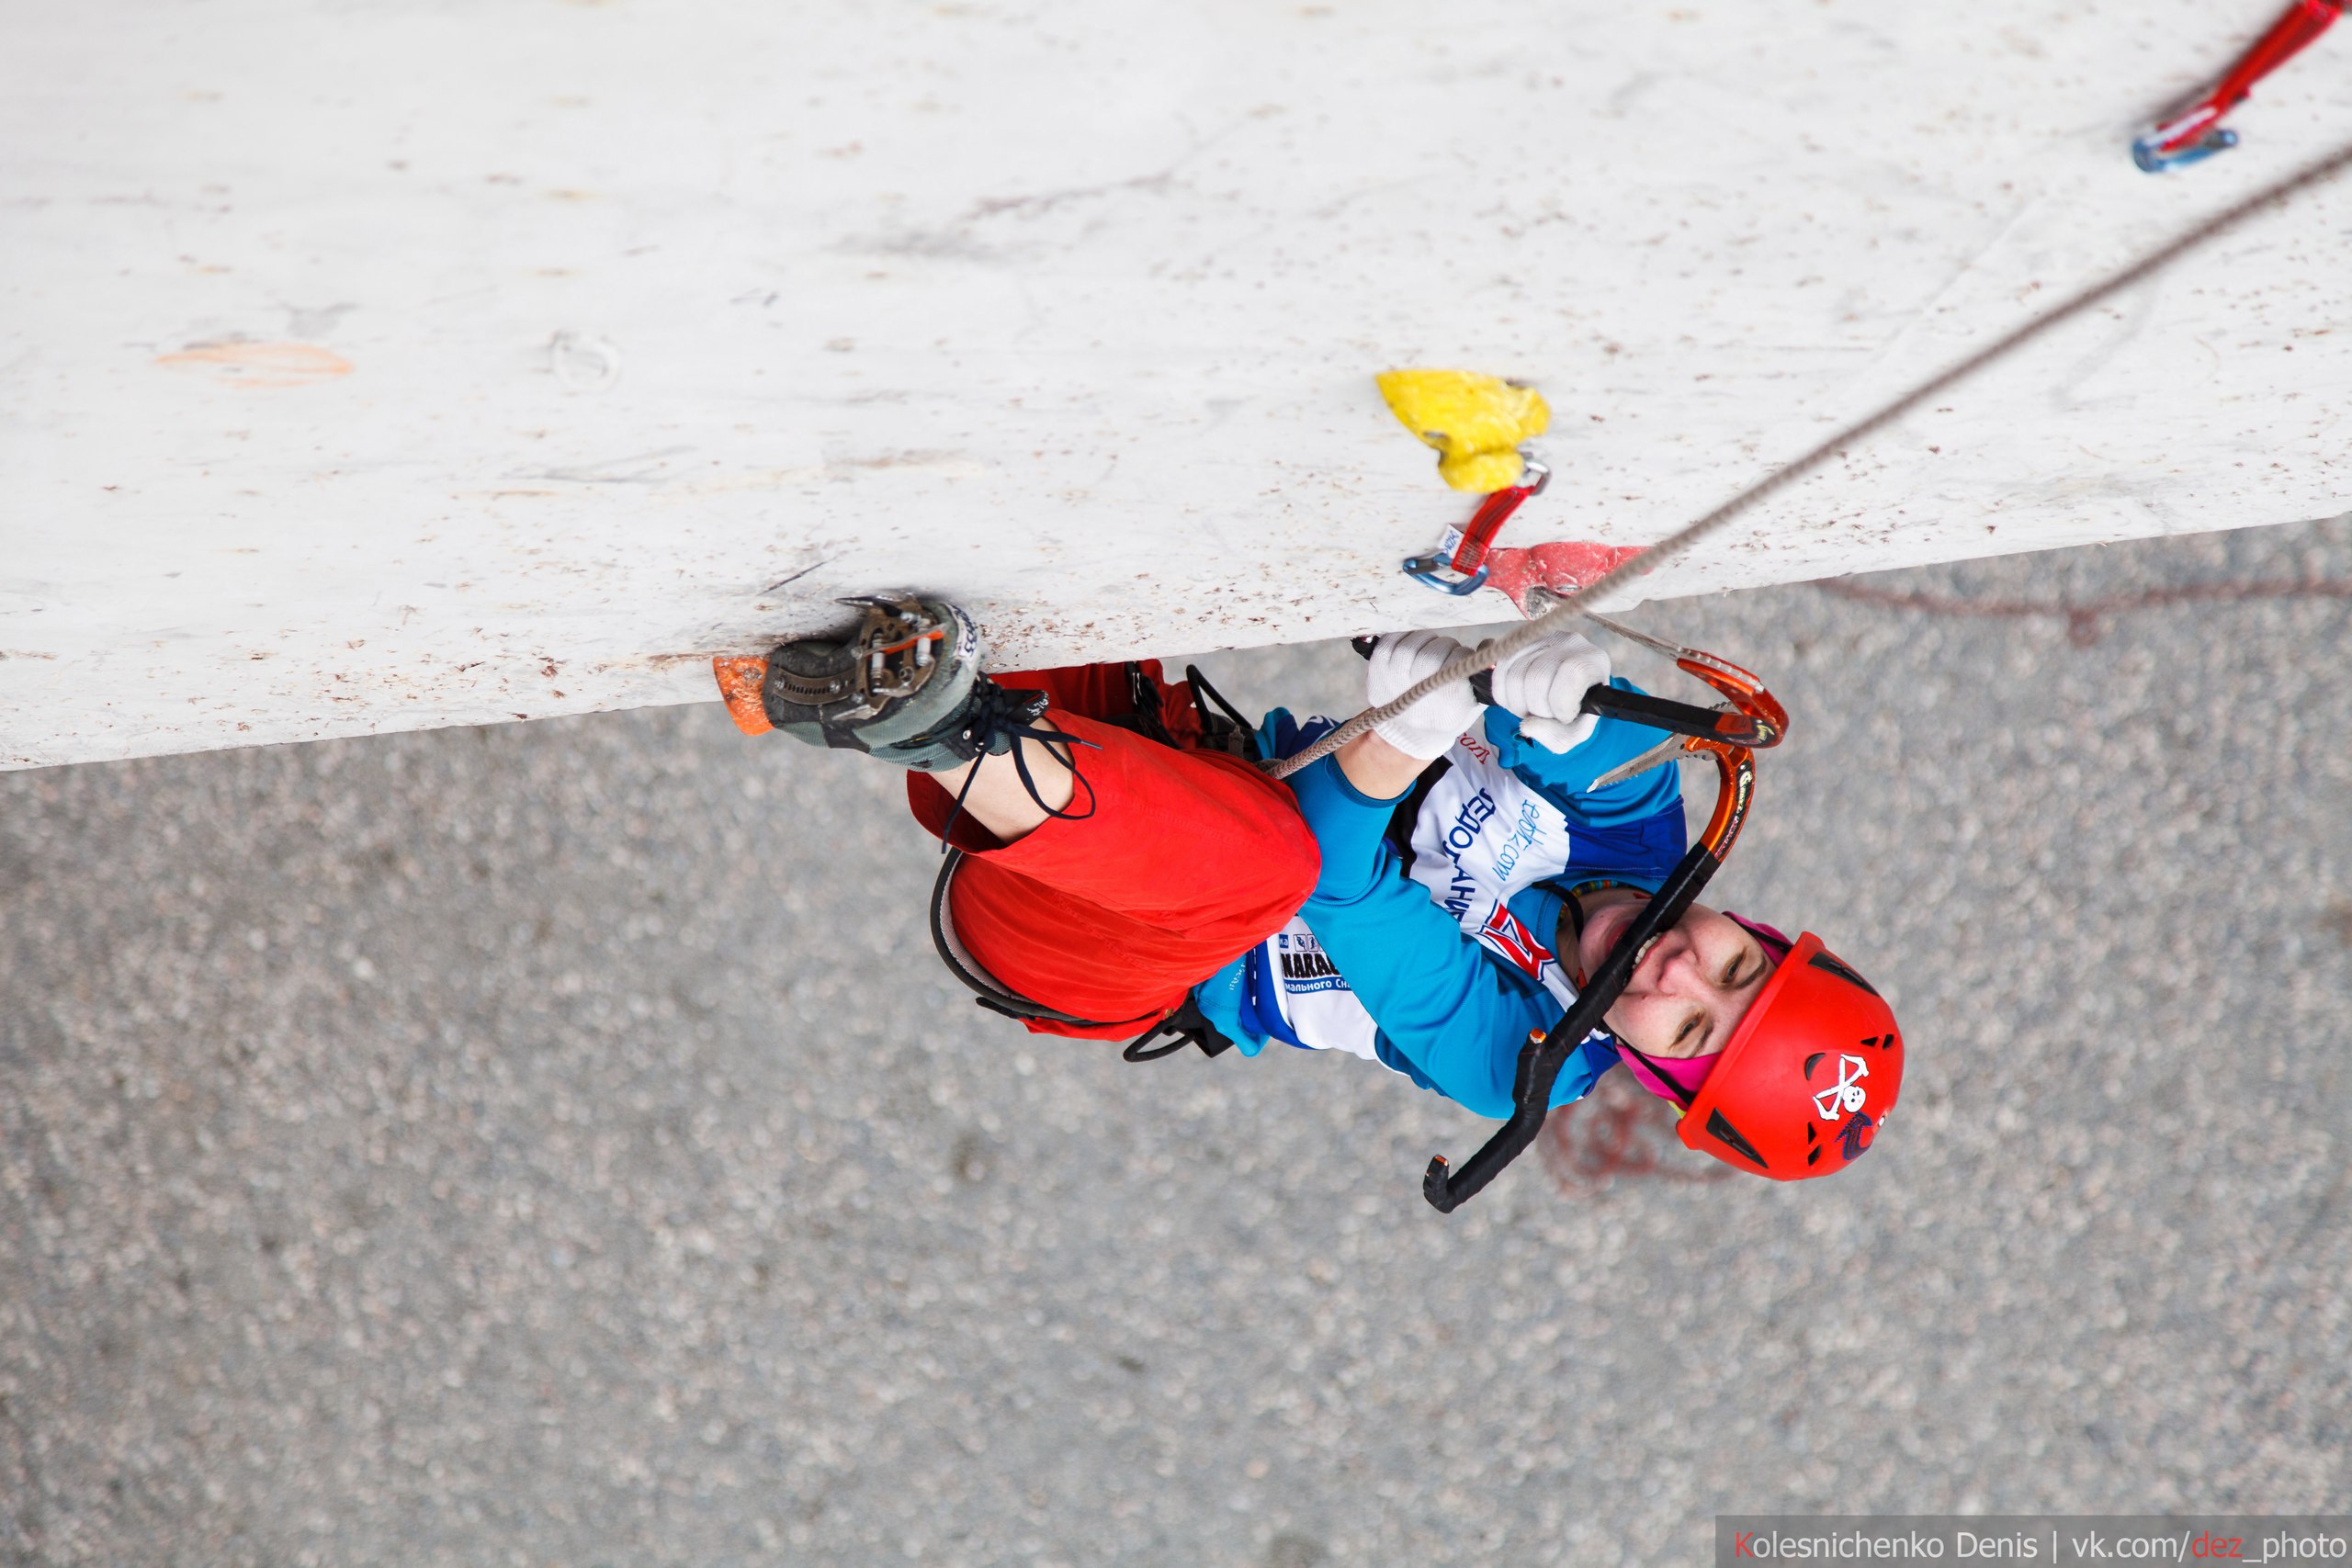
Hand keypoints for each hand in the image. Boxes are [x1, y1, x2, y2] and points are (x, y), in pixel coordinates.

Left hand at [1365, 630, 1479, 760]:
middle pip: (1435, 651)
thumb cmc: (1445, 713)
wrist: (1408, 732)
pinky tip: (1413, 648)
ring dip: (1427, 641)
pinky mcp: (1377, 668)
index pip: (1458, 663)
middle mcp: (1420, 692)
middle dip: (1446, 648)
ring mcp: (1394, 679)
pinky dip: (1405, 637)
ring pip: (1415, 642)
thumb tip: (1490, 647)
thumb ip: (1483, 678)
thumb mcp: (1472, 705)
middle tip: (1447, 655)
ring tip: (1431, 652)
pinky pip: (1393, 639)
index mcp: (1448, 703)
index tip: (1462, 662)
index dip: (1462, 657)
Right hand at [1491, 631, 1610, 752]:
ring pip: (1514, 676)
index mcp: (1593, 661)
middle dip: (1536, 709)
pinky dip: (1505, 696)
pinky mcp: (1517, 646)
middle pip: (1538, 678)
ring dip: (1518, 704)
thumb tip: (1527, 725)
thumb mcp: (1576, 731)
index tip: (1564, 716)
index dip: (1562, 705)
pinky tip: (1520, 699)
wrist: (1565, 693)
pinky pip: (1499, 674)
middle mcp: (1568, 642)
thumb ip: (1558, 736)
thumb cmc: (1574, 711)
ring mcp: (1540, 640)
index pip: (1573, 673)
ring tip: (1532, 708)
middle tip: (1544, 714)